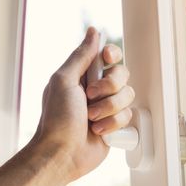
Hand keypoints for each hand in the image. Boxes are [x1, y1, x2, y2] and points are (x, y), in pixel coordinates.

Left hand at [32, 27, 134, 181]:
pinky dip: (113, 124)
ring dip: (109, 108)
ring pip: (128, 96)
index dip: (112, 55)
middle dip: (109, 87)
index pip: (108, 55)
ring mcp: (107, 107)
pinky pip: (128, 116)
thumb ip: (81, 56)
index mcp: (83, 75)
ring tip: (91, 119)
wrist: (62, 153)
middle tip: (90, 97)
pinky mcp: (115, 125)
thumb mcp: (64, 80)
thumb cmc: (57, 118)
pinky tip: (98, 131)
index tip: (107, 59)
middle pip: (122, 74)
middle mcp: (97, 89)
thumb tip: (93, 32)